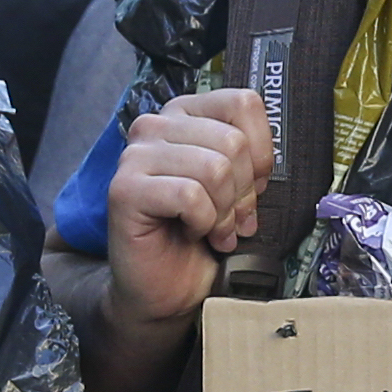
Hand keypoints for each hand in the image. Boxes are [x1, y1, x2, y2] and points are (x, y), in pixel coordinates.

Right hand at [103, 87, 271, 330]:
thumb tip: (266, 160)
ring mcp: (135, 155)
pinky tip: (192, 232)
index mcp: (185, 114)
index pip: (242, 103)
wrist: (168, 287)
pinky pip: (190, 196)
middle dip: (243, 192)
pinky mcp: (125, 189)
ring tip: (214, 229)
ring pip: (214, 168)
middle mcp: (155, 126)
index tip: (253, 186)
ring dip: (223, 211)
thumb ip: (249, 157)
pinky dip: (202, 223)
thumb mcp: (237, 186)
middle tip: (233, 220)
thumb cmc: (201, 234)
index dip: (261, 152)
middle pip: (232, 141)